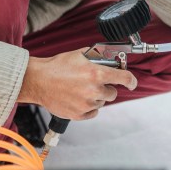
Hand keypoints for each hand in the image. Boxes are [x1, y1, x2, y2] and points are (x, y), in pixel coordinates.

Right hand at [18, 48, 137, 119]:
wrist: (38, 80)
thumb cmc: (58, 66)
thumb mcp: (80, 54)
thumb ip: (97, 57)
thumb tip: (110, 59)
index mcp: (96, 74)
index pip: (124, 79)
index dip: (131, 81)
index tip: (132, 83)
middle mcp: (94, 90)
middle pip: (113, 93)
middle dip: (106, 88)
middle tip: (94, 83)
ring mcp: (86, 104)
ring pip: (101, 103)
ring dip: (96, 97)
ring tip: (80, 90)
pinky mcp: (78, 115)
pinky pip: (93, 113)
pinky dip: (88, 108)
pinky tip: (78, 99)